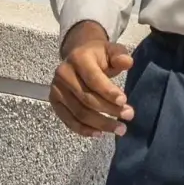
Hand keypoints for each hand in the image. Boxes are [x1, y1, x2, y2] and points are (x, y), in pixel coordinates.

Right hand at [49, 21, 135, 137]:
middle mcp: (64, 73)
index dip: (108, 92)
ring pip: (79, 112)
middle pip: (87, 98)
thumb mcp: (111, 50)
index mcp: (78, 58)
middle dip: (109, 110)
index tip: (124, 102)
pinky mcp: (54, 102)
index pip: (93, 78)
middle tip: (129, 116)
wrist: (77, 56)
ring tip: (119, 129)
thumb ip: (119, 55)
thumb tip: (127, 62)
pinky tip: (100, 133)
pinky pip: (69, 120)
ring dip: (101, 124)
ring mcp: (57, 89)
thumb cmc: (98, 55)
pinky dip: (84, 130)